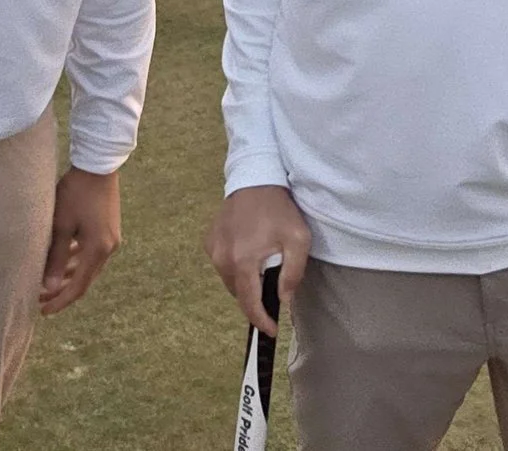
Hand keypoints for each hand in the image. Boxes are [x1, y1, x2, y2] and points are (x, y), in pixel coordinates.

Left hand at [39, 169, 120, 315]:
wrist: (98, 164)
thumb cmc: (76, 192)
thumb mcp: (61, 225)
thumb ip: (55, 258)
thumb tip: (49, 288)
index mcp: (98, 249)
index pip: (78, 286)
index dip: (61, 301)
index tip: (43, 311)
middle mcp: (109, 247)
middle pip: (84, 279)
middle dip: (62, 291)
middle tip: (39, 300)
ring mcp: (111, 238)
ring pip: (87, 267)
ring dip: (69, 277)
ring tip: (47, 284)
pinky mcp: (108, 229)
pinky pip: (91, 253)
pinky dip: (76, 261)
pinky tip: (62, 261)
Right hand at [204, 185, 310, 336]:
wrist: (256, 177)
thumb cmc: (279, 209)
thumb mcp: (298, 239)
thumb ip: (293, 273)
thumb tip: (283, 300)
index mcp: (243, 261)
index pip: (249, 303)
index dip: (261, 321)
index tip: (271, 331)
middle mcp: (222, 258)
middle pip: (239, 294)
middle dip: (256, 299)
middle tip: (274, 289)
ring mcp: (213, 249)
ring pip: (230, 280)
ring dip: (246, 282)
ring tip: (262, 267)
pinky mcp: (209, 240)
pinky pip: (223, 265)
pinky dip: (236, 267)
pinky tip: (249, 252)